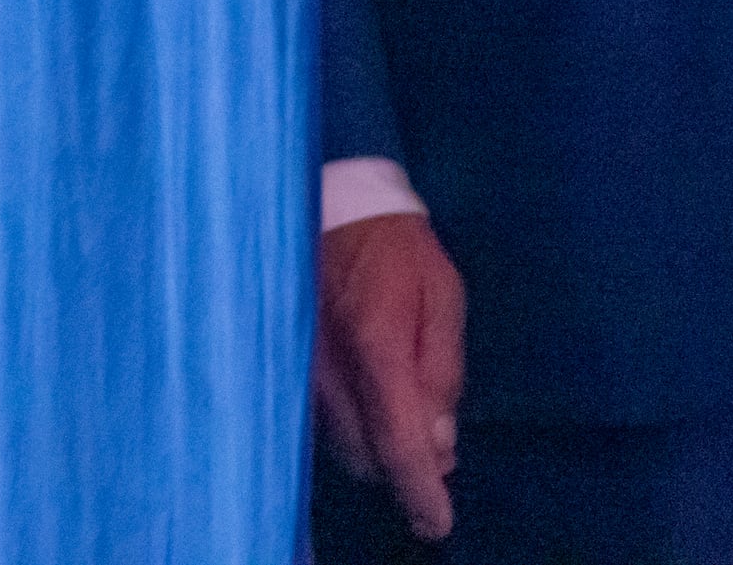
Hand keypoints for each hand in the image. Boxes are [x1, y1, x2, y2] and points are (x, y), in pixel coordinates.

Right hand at [313, 213, 466, 540]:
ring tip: (412, 427)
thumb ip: (443, 372)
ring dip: (380, 454)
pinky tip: (376, 416)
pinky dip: (355, 435)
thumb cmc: (399, 250)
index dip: (419, 490)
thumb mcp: (443, 297)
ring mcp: (302, 375)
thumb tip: (442, 445)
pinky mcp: (289, 373)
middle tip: (439, 456)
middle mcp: (330, 372)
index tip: (437, 524)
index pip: (397, 441)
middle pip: (367, 457)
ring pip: (342, 448)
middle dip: (405, 471)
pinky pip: (323, 427)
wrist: (335, 207)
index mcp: (376, 347)